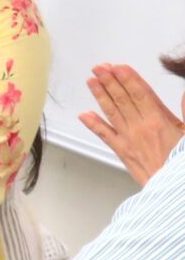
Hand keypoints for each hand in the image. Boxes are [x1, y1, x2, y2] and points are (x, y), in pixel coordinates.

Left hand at [79, 64, 184, 185]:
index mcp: (160, 121)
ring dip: (101, 95)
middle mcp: (141, 128)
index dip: (128, 79)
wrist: (174, 192)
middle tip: (99, 67)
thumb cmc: (181, 164)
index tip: (118, 67)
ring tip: (91, 81)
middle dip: (110, 81)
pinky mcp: (123, 152)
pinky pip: (105, 135)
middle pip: (123, 99)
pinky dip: (94, 124)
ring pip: (112, 112)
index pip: (140, 94)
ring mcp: (129, 139)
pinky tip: (84, 115)